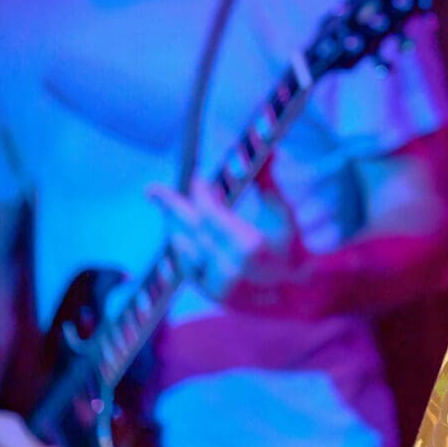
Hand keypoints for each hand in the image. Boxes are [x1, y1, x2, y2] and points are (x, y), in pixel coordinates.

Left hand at [148, 172, 307, 309]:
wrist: (297, 296)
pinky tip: (180, 233)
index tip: (197, 178)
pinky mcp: (211, 295)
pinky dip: (183, 248)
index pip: (211, 212)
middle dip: (170, 206)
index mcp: (249, 245)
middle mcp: (229, 266)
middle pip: (189, 229)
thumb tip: (268, 150)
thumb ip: (269, 185)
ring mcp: (217, 283)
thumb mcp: (283, 217)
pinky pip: (187, 266)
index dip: (201, 193)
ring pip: (185, 247)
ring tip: (167, 207)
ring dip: (175, 224)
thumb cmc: (292, 250)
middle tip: (151, 189)